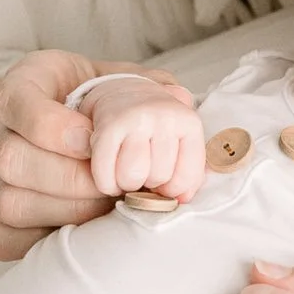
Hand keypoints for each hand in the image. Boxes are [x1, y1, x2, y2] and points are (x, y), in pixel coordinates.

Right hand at [0, 51, 187, 260]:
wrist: (52, 122)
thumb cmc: (89, 101)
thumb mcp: (111, 76)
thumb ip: (144, 85)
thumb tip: (178, 100)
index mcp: (22, 86)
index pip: (17, 101)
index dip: (55, 126)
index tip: (94, 136)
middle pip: (12, 159)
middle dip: (72, 177)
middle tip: (114, 183)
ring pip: (12, 202)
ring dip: (69, 210)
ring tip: (108, 205)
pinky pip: (2, 238)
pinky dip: (42, 241)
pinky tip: (80, 232)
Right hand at [82, 75, 204, 199]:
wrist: (124, 93)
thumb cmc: (156, 127)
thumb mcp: (181, 142)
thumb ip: (188, 172)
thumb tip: (181, 199)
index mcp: (188, 122)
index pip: (186, 175)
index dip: (174, 189)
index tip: (165, 184)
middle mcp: (163, 116)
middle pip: (159, 176)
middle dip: (149, 183)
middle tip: (144, 171)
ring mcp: (134, 119)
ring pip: (132, 175)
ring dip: (127, 184)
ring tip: (127, 173)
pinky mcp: (107, 126)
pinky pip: (105, 172)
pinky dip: (106, 183)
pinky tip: (110, 177)